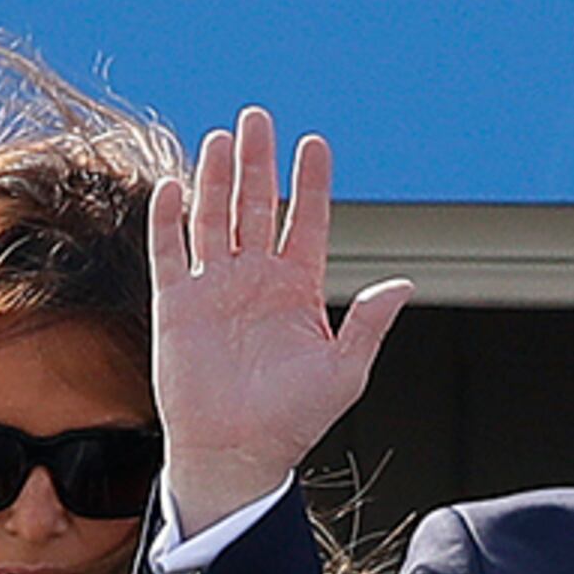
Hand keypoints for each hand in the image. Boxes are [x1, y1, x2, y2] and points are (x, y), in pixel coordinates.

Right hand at [151, 107, 413, 528]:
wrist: (236, 455)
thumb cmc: (292, 421)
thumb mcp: (344, 372)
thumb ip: (368, 324)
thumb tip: (404, 284)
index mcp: (297, 289)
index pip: (305, 222)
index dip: (310, 183)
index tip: (314, 144)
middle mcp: (254, 280)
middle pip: (255, 205)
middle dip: (257, 161)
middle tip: (258, 118)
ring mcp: (214, 289)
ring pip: (213, 218)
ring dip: (216, 177)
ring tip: (222, 137)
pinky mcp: (176, 305)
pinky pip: (169, 252)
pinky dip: (169, 219)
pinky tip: (176, 185)